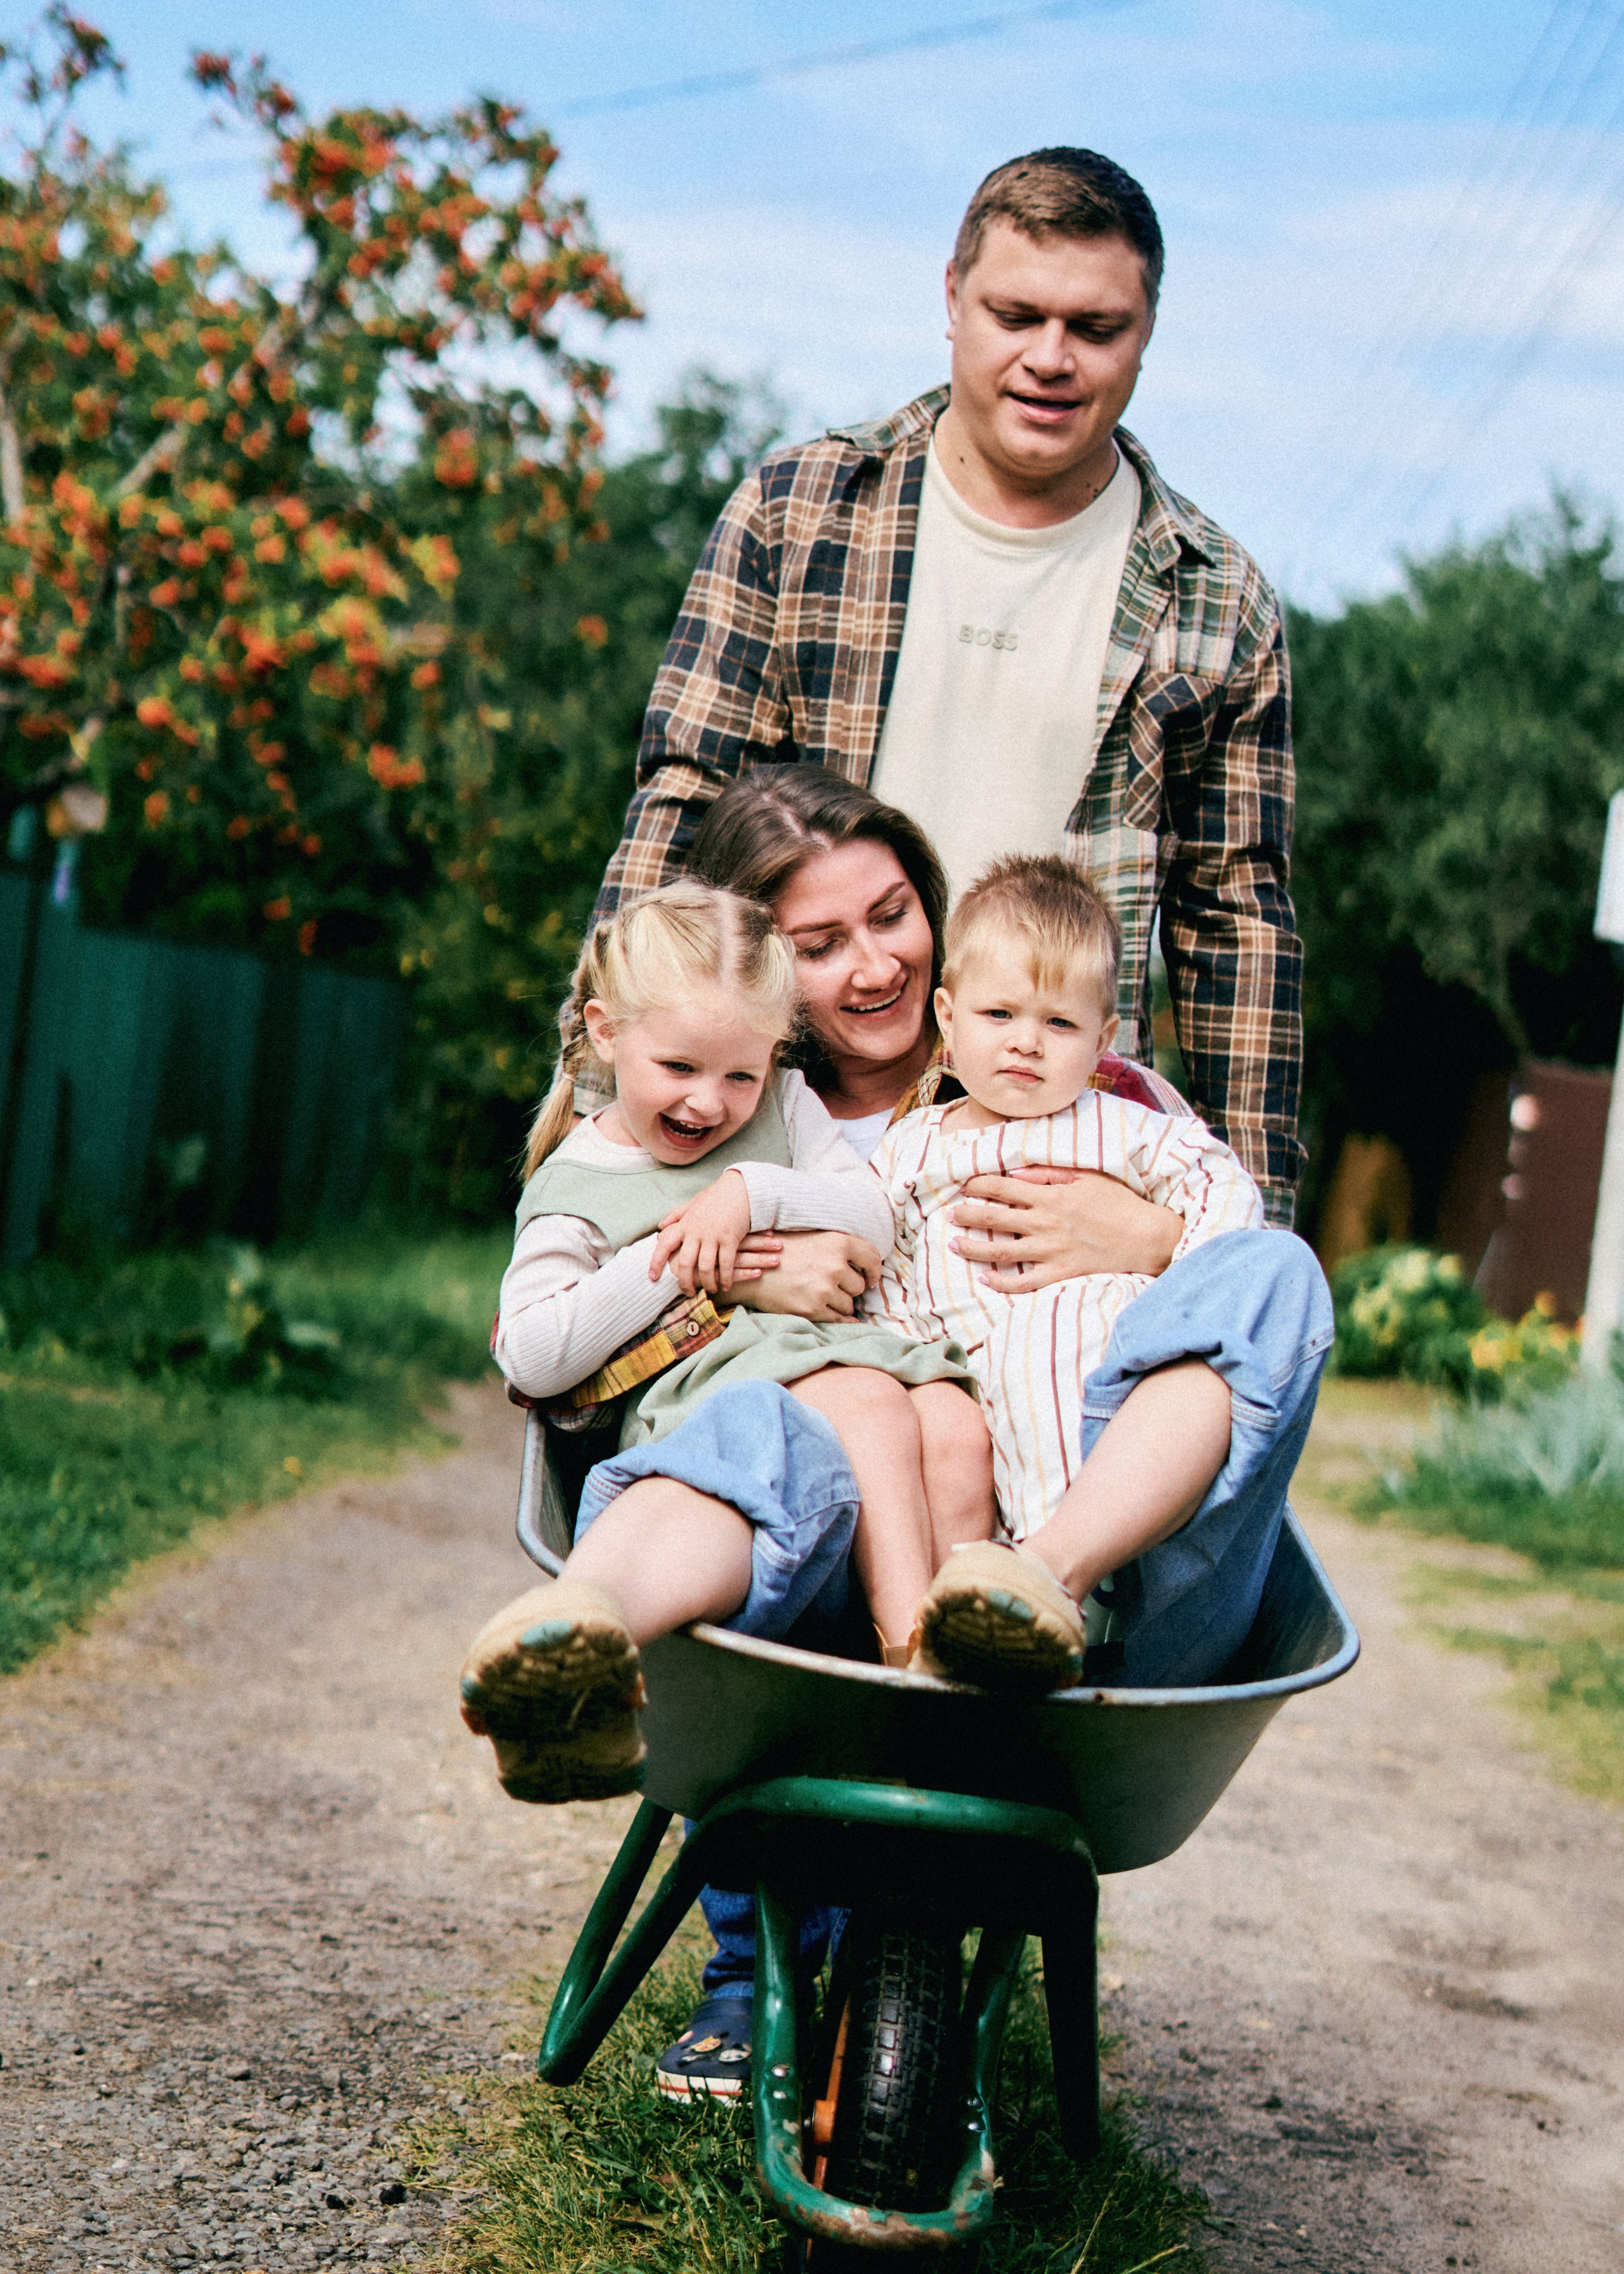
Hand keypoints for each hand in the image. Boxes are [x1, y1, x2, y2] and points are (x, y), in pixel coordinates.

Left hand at [650, 1169, 754, 1294]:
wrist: (742, 1187)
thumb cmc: (717, 1196)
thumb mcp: (693, 1203)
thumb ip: (676, 1215)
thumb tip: (660, 1226)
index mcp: (685, 1224)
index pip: (664, 1245)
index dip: (656, 1263)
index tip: (652, 1277)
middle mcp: (696, 1231)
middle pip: (684, 1263)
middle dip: (684, 1282)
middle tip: (688, 1292)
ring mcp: (713, 1236)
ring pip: (705, 1267)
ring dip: (707, 1283)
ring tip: (711, 1290)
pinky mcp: (730, 1239)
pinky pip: (726, 1265)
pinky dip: (725, 1278)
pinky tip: (726, 1285)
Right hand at [733, 1229, 882, 1321]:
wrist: (752, 1269)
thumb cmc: (783, 1251)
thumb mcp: (814, 1237)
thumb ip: (839, 1247)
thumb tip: (866, 1263)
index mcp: (838, 1243)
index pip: (872, 1258)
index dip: (873, 1271)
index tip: (870, 1278)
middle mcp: (834, 1266)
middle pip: (859, 1286)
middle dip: (849, 1289)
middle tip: (835, 1286)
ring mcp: (824, 1289)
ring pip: (849, 1305)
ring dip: (840, 1304)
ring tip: (823, 1296)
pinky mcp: (813, 1309)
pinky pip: (839, 1319)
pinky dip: (839, 1318)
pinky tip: (835, 1314)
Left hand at [950, 1167, 1180, 1292]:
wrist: (1147, 1237)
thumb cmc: (1119, 1204)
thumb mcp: (1086, 1177)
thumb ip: (1048, 1174)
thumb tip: (1015, 1174)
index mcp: (1050, 1196)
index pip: (1003, 1188)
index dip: (978, 1185)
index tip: (965, 1185)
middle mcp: (1045, 1224)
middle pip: (994, 1219)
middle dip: (967, 1215)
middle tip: (950, 1214)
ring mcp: (1051, 1252)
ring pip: (1001, 1252)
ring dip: (973, 1248)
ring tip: (954, 1245)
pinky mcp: (1060, 1274)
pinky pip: (1023, 1283)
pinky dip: (1001, 1283)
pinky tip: (985, 1279)